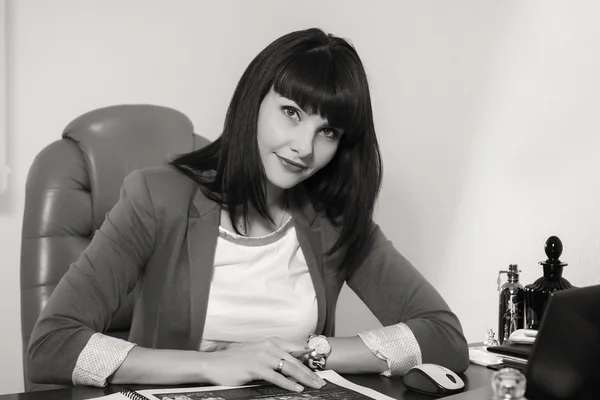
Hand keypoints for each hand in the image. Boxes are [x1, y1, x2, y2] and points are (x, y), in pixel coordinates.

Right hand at [203, 337, 325, 391]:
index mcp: (270, 341)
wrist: (214, 364)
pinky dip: (289, 384)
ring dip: (304, 379)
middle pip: (295, 360)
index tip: (318, 368)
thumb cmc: (235, 360)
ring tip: (314, 386)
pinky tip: (297, 389)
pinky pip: (276, 377)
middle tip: (321, 382)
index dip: (308, 359)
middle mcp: (268, 346)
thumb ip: (273, 355)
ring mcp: (262, 356)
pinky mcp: (256, 367)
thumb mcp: (257, 352)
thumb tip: (289, 362)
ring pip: (289, 368)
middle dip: (310, 372)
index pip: (295, 349)